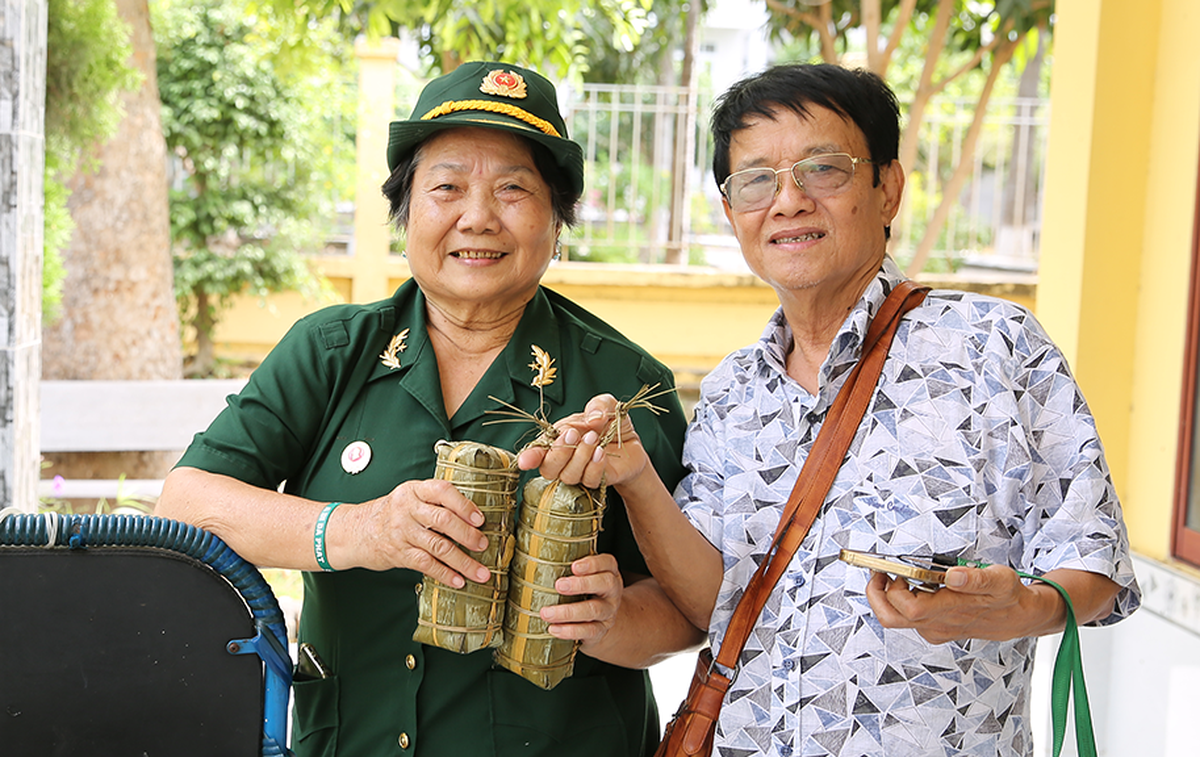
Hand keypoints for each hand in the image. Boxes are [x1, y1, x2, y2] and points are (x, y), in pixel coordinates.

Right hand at [348, 478, 491, 588]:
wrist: (356, 531)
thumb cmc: (392, 514)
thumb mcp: (410, 498)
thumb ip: (435, 502)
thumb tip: (473, 518)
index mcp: (415, 490)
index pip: (443, 491)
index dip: (464, 505)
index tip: (480, 519)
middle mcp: (408, 509)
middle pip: (443, 520)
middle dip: (467, 534)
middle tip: (483, 545)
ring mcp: (402, 532)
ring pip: (438, 546)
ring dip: (463, 561)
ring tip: (480, 572)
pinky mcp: (399, 553)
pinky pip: (426, 565)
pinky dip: (445, 574)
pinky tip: (458, 580)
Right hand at [517, 394, 648, 488]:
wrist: (631, 443)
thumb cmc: (611, 424)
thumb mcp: (607, 406)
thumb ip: (598, 405)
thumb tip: (593, 418)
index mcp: (557, 439)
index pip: (537, 451)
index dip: (530, 457)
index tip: (526, 461)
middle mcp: (563, 460)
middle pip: (548, 468)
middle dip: (558, 452)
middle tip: (573, 434)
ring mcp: (578, 473)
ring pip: (568, 475)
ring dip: (580, 456)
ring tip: (594, 438)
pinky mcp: (595, 481)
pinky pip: (588, 480)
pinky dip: (594, 466)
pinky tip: (601, 453)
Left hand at [538, 553, 623, 650]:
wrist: (600, 620)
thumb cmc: (584, 591)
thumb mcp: (583, 576)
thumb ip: (567, 566)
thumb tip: (535, 559)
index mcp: (608, 572)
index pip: (607, 563)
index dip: (592, 564)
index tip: (574, 566)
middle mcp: (612, 591)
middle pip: (605, 584)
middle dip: (581, 584)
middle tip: (559, 585)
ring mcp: (608, 612)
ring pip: (594, 610)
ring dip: (568, 612)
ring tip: (546, 613)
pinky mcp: (601, 630)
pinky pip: (589, 631)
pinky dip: (570, 631)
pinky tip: (554, 629)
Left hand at [864, 563, 1063, 643]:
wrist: (1018, 618)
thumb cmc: (1007, 596)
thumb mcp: (1000, 580)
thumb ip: (977, 578)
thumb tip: (953, 575)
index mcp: (950, 610)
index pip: (908, 609)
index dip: (889, 589)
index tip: (887, 568)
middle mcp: (938, 624)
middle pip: (892, 619)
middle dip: (877, 594)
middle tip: (879, 572)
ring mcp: (935, 629)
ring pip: (897, 621)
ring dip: (886, 597)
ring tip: (893, 576)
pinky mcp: (935, 629)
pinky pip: (907, 620)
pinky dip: (899, 602)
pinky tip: (910, 585)